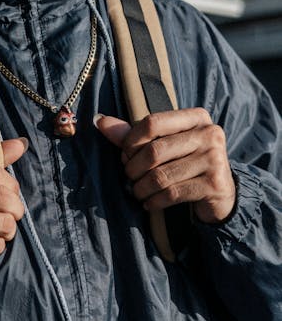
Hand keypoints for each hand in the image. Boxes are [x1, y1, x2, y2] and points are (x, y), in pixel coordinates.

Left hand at [95, 109, 235, 223]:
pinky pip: (173, 193)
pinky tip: (150, 203)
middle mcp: (209, 133)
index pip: (153, 122)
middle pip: (156, 150)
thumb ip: (133, 134)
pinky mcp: (215, 184)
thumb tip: (99, 120)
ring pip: (162, 175)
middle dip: (134, 168)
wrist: (221, 193)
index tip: (124, 155)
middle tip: (129, 177)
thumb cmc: (185, 162)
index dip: (131, 140)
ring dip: (142, 188)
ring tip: (138, 192)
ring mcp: (215, 159)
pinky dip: (155, 201)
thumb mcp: (164, 144)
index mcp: (196, 117)